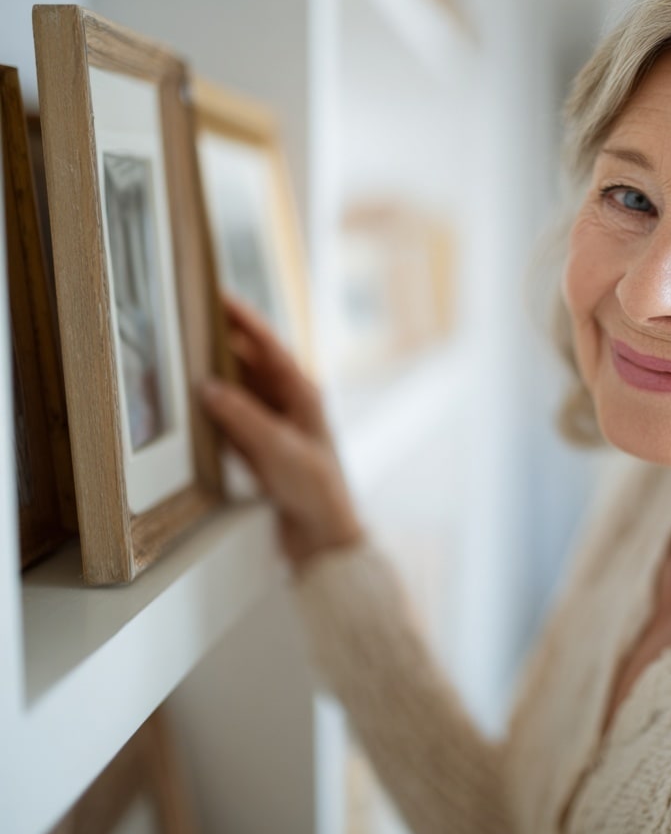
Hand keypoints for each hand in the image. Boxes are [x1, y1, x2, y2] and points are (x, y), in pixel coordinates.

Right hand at [202, 295, 363, 573]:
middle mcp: (291, 406)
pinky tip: (192, 408)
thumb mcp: (278, 449)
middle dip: (223, 345)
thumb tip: (208, 387)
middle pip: (251, 366)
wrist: (324, 537)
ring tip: (182, 359)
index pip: (269, 347)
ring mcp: (277, 428)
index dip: (244, 320)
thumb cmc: (316, 491)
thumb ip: (243, 417)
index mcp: (304, 395)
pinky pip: (233, 422)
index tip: (218, 296)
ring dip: (215, 379)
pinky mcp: (263, 452)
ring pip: (240, 393)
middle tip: (188, 324)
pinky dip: (214, 413)